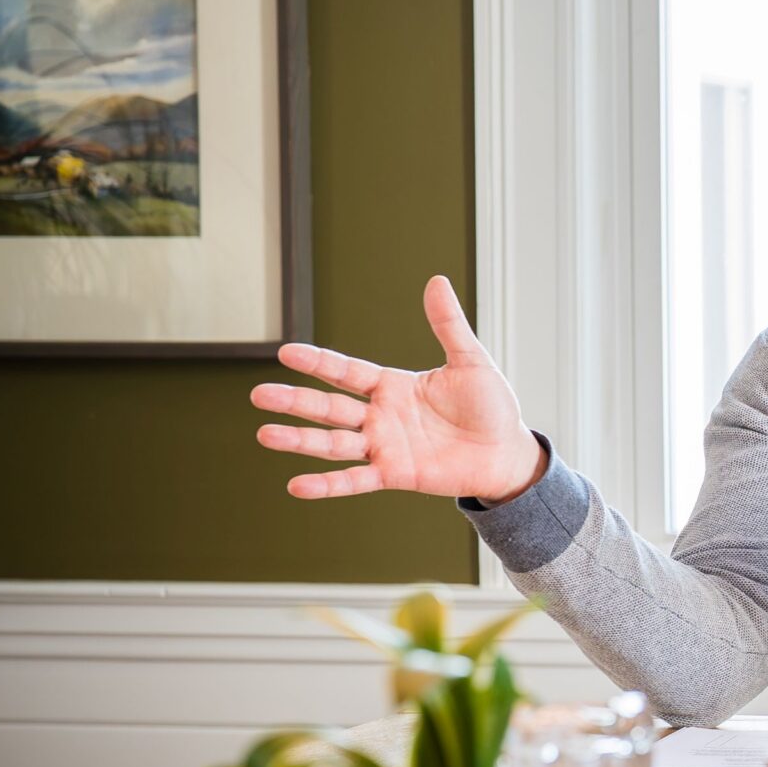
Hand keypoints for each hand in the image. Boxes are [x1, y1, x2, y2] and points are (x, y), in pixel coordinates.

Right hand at [250, 275, 545, 501]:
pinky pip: (355, 480)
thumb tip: (436, 280)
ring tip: (265, 435)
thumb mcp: (469, 361)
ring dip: (300, 441)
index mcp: (393, 386)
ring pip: (333, 443)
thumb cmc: (491, 406)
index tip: (285, 352)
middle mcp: (380, 416)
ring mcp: (384, 446)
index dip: (318, 362)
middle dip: (294, 401)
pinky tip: (296, 486)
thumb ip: (447, 325)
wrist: (509, 452)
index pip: (346, 371)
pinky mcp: (395, 475)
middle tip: (258, 395)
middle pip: (329, 407)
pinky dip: (327, 485)